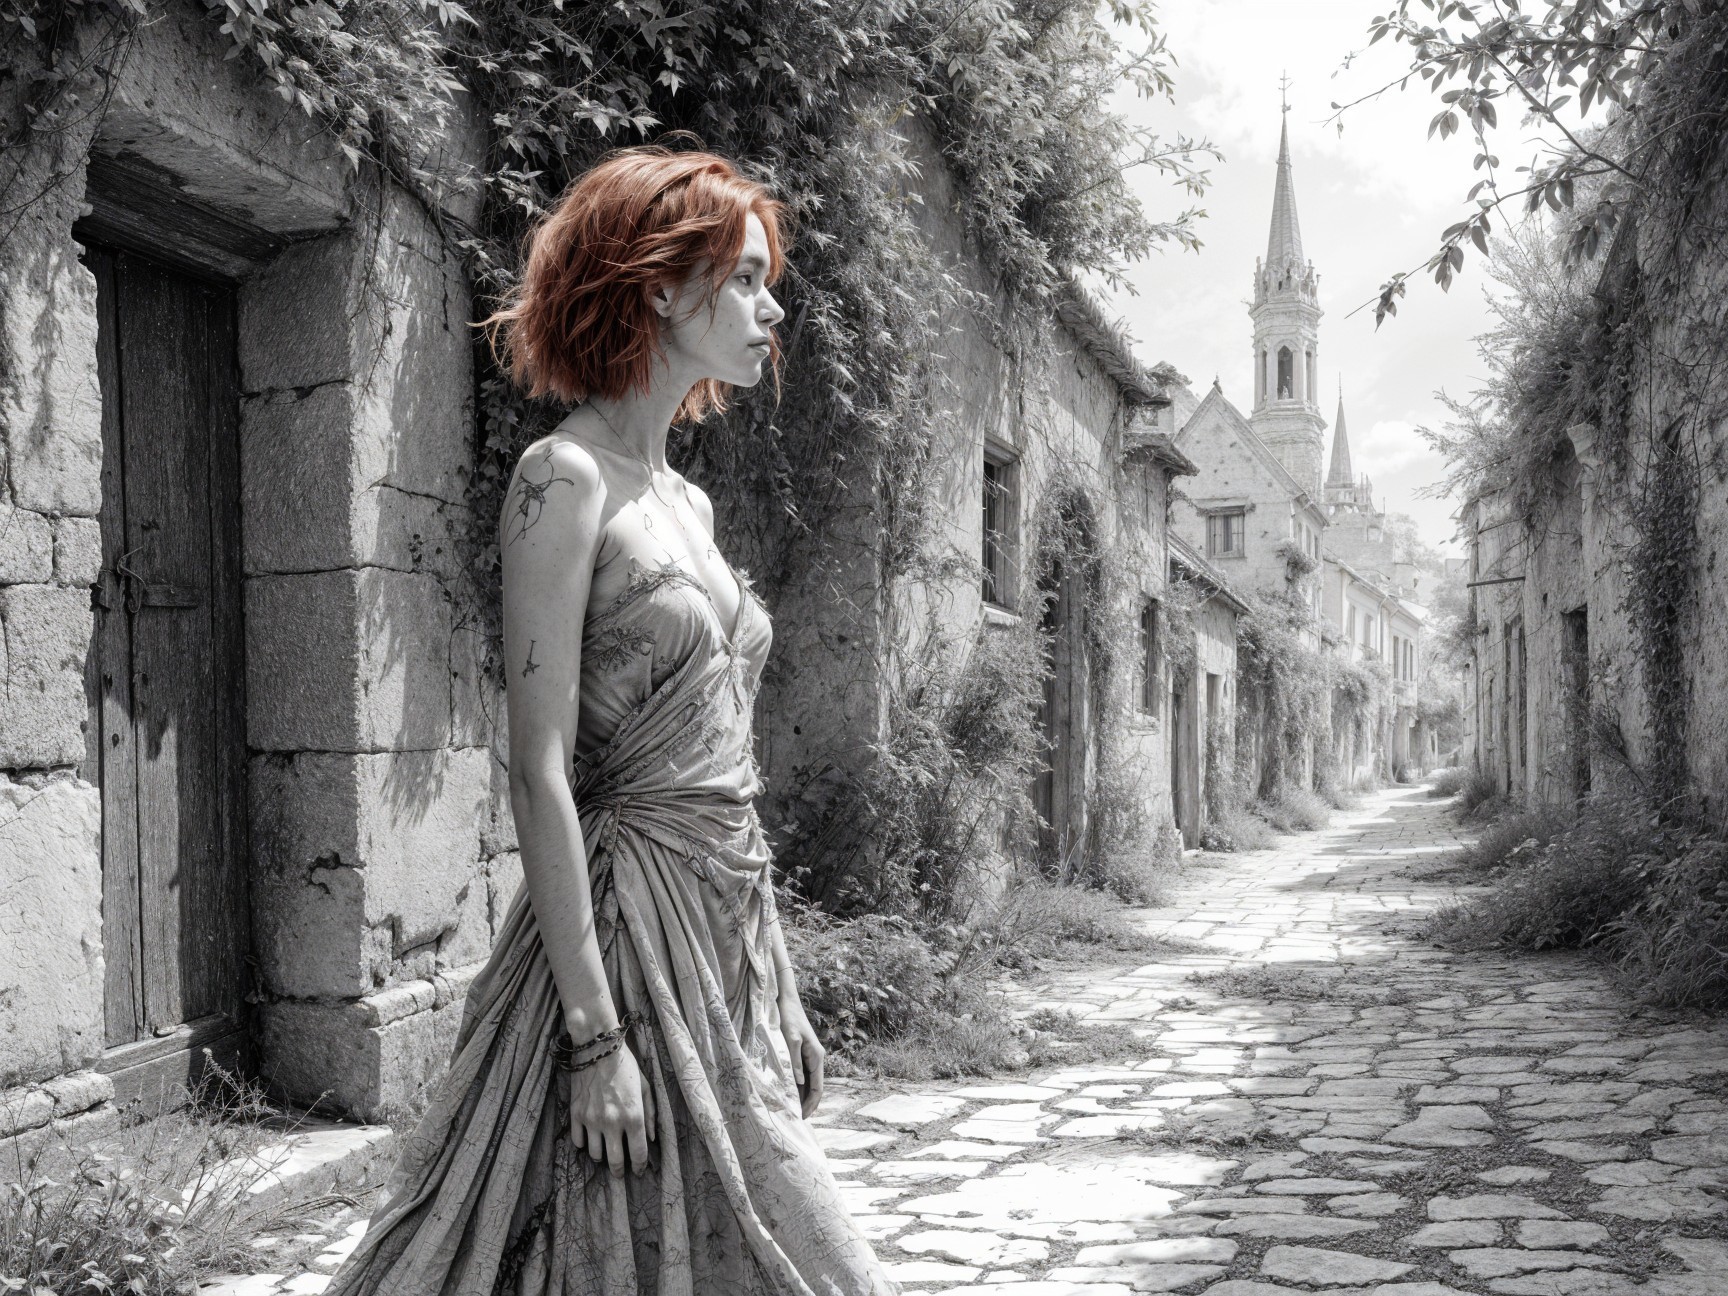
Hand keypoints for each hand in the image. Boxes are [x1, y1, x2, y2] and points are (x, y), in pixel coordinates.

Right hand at [566, 1043, 655, 1175]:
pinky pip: (578, 1142)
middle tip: (621, 1172)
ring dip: (602, 1157)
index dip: (640, 1166)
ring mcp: (591, 1120)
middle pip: (615, 1161)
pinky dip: (584, 1144)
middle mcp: (612, 1123)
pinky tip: (590, 1139)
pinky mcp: (575, 1115)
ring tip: (605, 1152)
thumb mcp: (646, 1087)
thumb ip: (651, 1114)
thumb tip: (653, 1139)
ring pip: (595, 1155)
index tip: (640, 1170)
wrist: (597, 1048)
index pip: (638, 1154)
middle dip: (620, 1171)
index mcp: (633, 1116)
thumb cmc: (626, 1066)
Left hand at [777, 981, 824, 1117]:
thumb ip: (795, 1061)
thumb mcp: (791, 1040)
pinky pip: (803, 1076)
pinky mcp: (802, 1054)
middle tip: (797, 1119)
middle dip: (808, 1104)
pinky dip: (798, 1087)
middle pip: (815, 1088)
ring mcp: (810, 1057)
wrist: (786, 1002)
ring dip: (803, 1097)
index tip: (802, 1117)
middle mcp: (816, 1058)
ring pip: (809, 1083)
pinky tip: (790, 1094)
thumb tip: (799, 1083)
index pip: (818, 1088)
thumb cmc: (788, 1019)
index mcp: (817, 1057)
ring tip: (792, 1111)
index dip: (811, 1104)